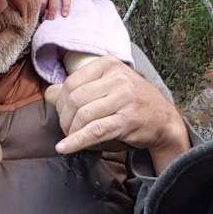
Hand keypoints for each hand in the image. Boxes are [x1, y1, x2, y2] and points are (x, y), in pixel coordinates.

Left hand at [45, 57, 189, 173]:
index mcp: (109, 64)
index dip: (61, 102)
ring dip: (71, 131)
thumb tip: (49, 94)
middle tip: (67, 128)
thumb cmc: (132, 102)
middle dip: (64, 118)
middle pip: (74, 99)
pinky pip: (94, 131)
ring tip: (71, 137)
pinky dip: (76, 141)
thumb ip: (79, 87)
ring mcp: (124, 98)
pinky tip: (64, 148)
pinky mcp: (126, 120)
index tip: (63, 113)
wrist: (163, 119)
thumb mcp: (108, 86)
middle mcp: (118, 78)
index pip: (71, 82)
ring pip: (82, 115)